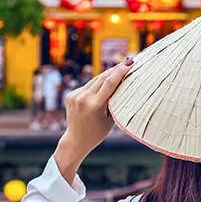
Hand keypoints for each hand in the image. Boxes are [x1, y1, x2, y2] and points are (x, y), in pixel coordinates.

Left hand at [54, 60, 131, 182]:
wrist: (76, 140)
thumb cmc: (97, 132)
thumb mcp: (110, 119)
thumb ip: (114, 102)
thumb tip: (123, 85)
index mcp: (94, 105)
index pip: (109, 83)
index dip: (120, 72)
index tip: (129, 63)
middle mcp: (83, 98)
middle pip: (102, 78)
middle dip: (115, 69)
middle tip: (128, 61)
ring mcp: (75, 96)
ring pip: (94, 80)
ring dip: (107, 74)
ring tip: (119, 68)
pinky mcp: (70, 95)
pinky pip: (87, 86)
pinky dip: (97, 83)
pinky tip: (105, 80)